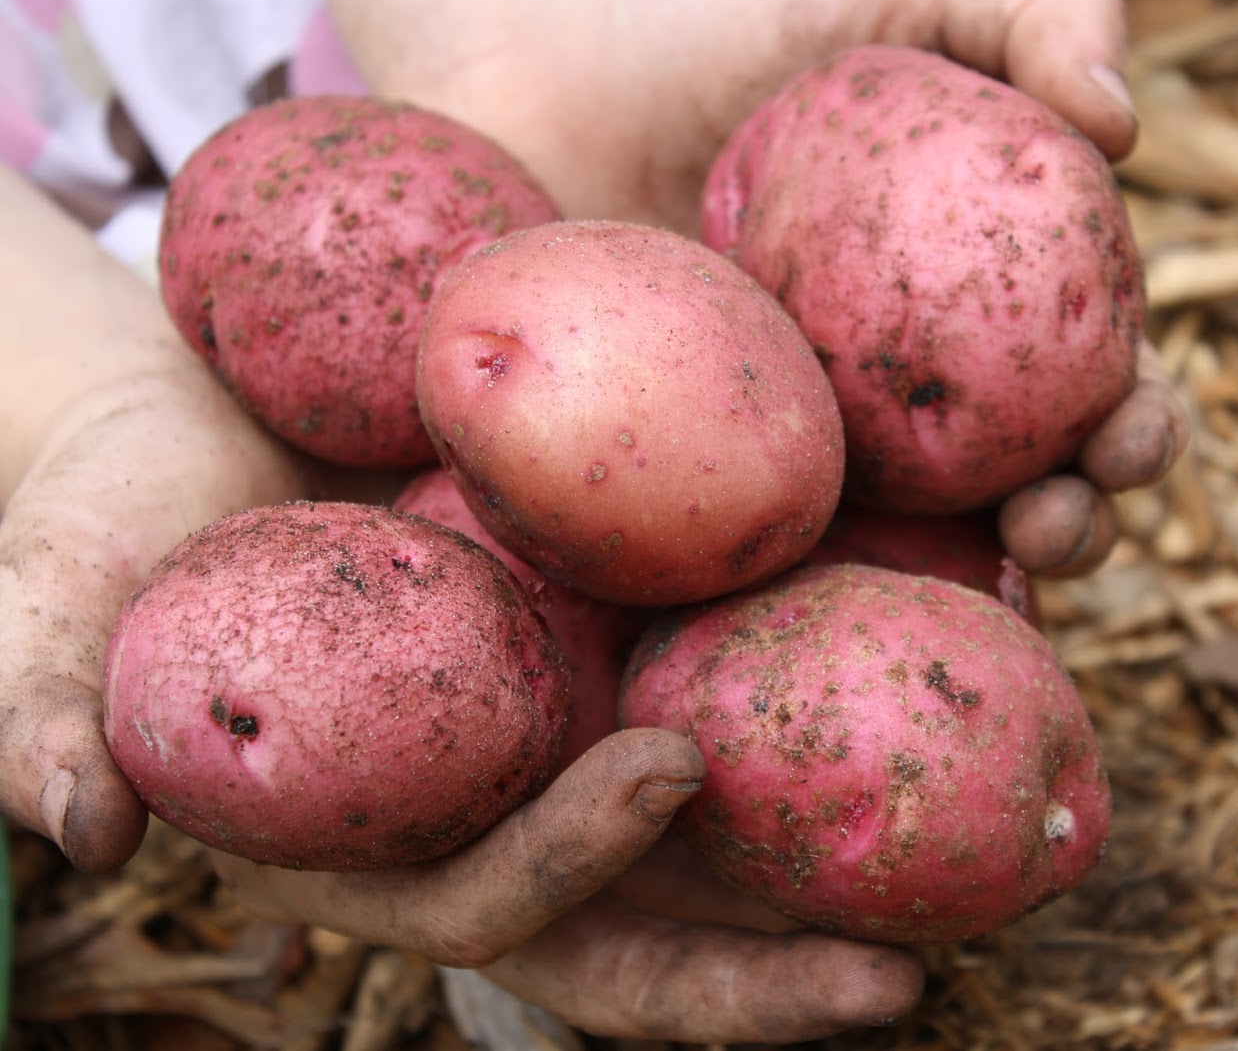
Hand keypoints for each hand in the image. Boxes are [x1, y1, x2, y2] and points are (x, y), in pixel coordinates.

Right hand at [0, 165, 920, 1041]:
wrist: (194, 424)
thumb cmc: (115, 514)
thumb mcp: (56, 592)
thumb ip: (44, 699)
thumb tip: (70, 818)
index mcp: (379, 844)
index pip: (485, 908)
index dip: (568, 868)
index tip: (666, 767)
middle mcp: (494, 818)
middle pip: (641, 935)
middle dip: (756, 977)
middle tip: (893, 981)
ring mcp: (564, 747)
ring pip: (718, 852)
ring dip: (838, 878)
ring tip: (976, 876)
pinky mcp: (619, 657)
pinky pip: (739, 705)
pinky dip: (833, 720)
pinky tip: (940, 684)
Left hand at [327, 0, 1185, 580]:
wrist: (539, 32)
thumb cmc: (726, 0)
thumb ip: (1034, 9)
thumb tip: (1121, 132)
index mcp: (968, 295)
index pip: (1080, 382)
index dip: (1129, 423)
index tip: (1128, 433)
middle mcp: (891, 384)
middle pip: (1008, 487)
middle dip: (1067, 527)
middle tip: (1057, 526)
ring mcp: (790, 441)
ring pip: (897, 548)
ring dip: (958, 589)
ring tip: (983, 585)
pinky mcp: (687, 477)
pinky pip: (751, 559)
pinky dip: (799, 604)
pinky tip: (828, 624)